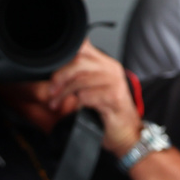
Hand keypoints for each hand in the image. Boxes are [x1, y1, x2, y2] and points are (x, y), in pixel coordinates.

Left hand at [45, 41, 141, 156]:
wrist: (127, 132)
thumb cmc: (110, 112)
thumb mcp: (94, 90)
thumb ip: (80, 77)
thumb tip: (56, 74)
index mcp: (106, 64)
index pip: (83, 47)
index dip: (65, 56)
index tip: (52, 70)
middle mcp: (111, 69)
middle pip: (79, 61)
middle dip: (60, 76)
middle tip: (52, 89)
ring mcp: (114, 82)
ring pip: (80, 80)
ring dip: (64, 93)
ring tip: (55, 103)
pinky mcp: (113, 97)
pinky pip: (87, 96)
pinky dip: (76, 103)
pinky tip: (74, 108)